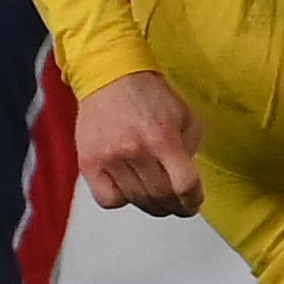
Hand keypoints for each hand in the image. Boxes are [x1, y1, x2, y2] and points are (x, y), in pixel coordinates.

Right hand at [77, 70, 202, 214]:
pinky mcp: (88, 163)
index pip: (184, 184)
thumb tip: (186, 180)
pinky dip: (122, 201)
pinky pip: (108, 200)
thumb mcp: (185, 116)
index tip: (194, 202)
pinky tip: (131, 192)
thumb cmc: (149, 95)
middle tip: (180, 206)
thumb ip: (189, 148)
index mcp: (162, 137)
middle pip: (160, 196)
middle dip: (175, 206)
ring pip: (136, 200)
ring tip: (160, 201)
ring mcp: (109, 159)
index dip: (193, 199)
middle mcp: (134, 150)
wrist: (111, 77)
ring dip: (152, 206)